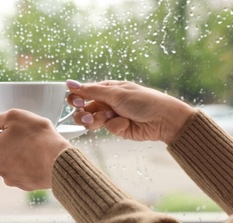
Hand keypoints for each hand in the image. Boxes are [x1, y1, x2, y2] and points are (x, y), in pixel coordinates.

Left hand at [0, 109, 71, 190]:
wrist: (59, 160)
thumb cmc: (38, 136)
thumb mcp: (14, 117)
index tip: (4, 129)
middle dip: (5, 145)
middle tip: (23, 136)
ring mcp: (10, 178)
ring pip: (8, 164)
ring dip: (16, 156)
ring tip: (33, 148)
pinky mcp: (24, 185)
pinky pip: (21, 173)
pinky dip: (27, 166)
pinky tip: (38, 159)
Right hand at [66, 80, 194, 143]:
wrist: (163, 119)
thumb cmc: (143, 100)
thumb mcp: (116, 93)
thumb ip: (91, 91)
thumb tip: (69, 83)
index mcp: (106, 89)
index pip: (83, 93)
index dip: (76, 98)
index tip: (76, 102)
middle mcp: (106, 102)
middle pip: (83, 110)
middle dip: (83, 114)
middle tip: (88, 115)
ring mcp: (111, 116)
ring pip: (92, 122)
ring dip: (97, 120)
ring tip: (107, 118)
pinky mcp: (118, 129)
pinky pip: (108, 129)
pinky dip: (116, 126)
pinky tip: (127, 123)